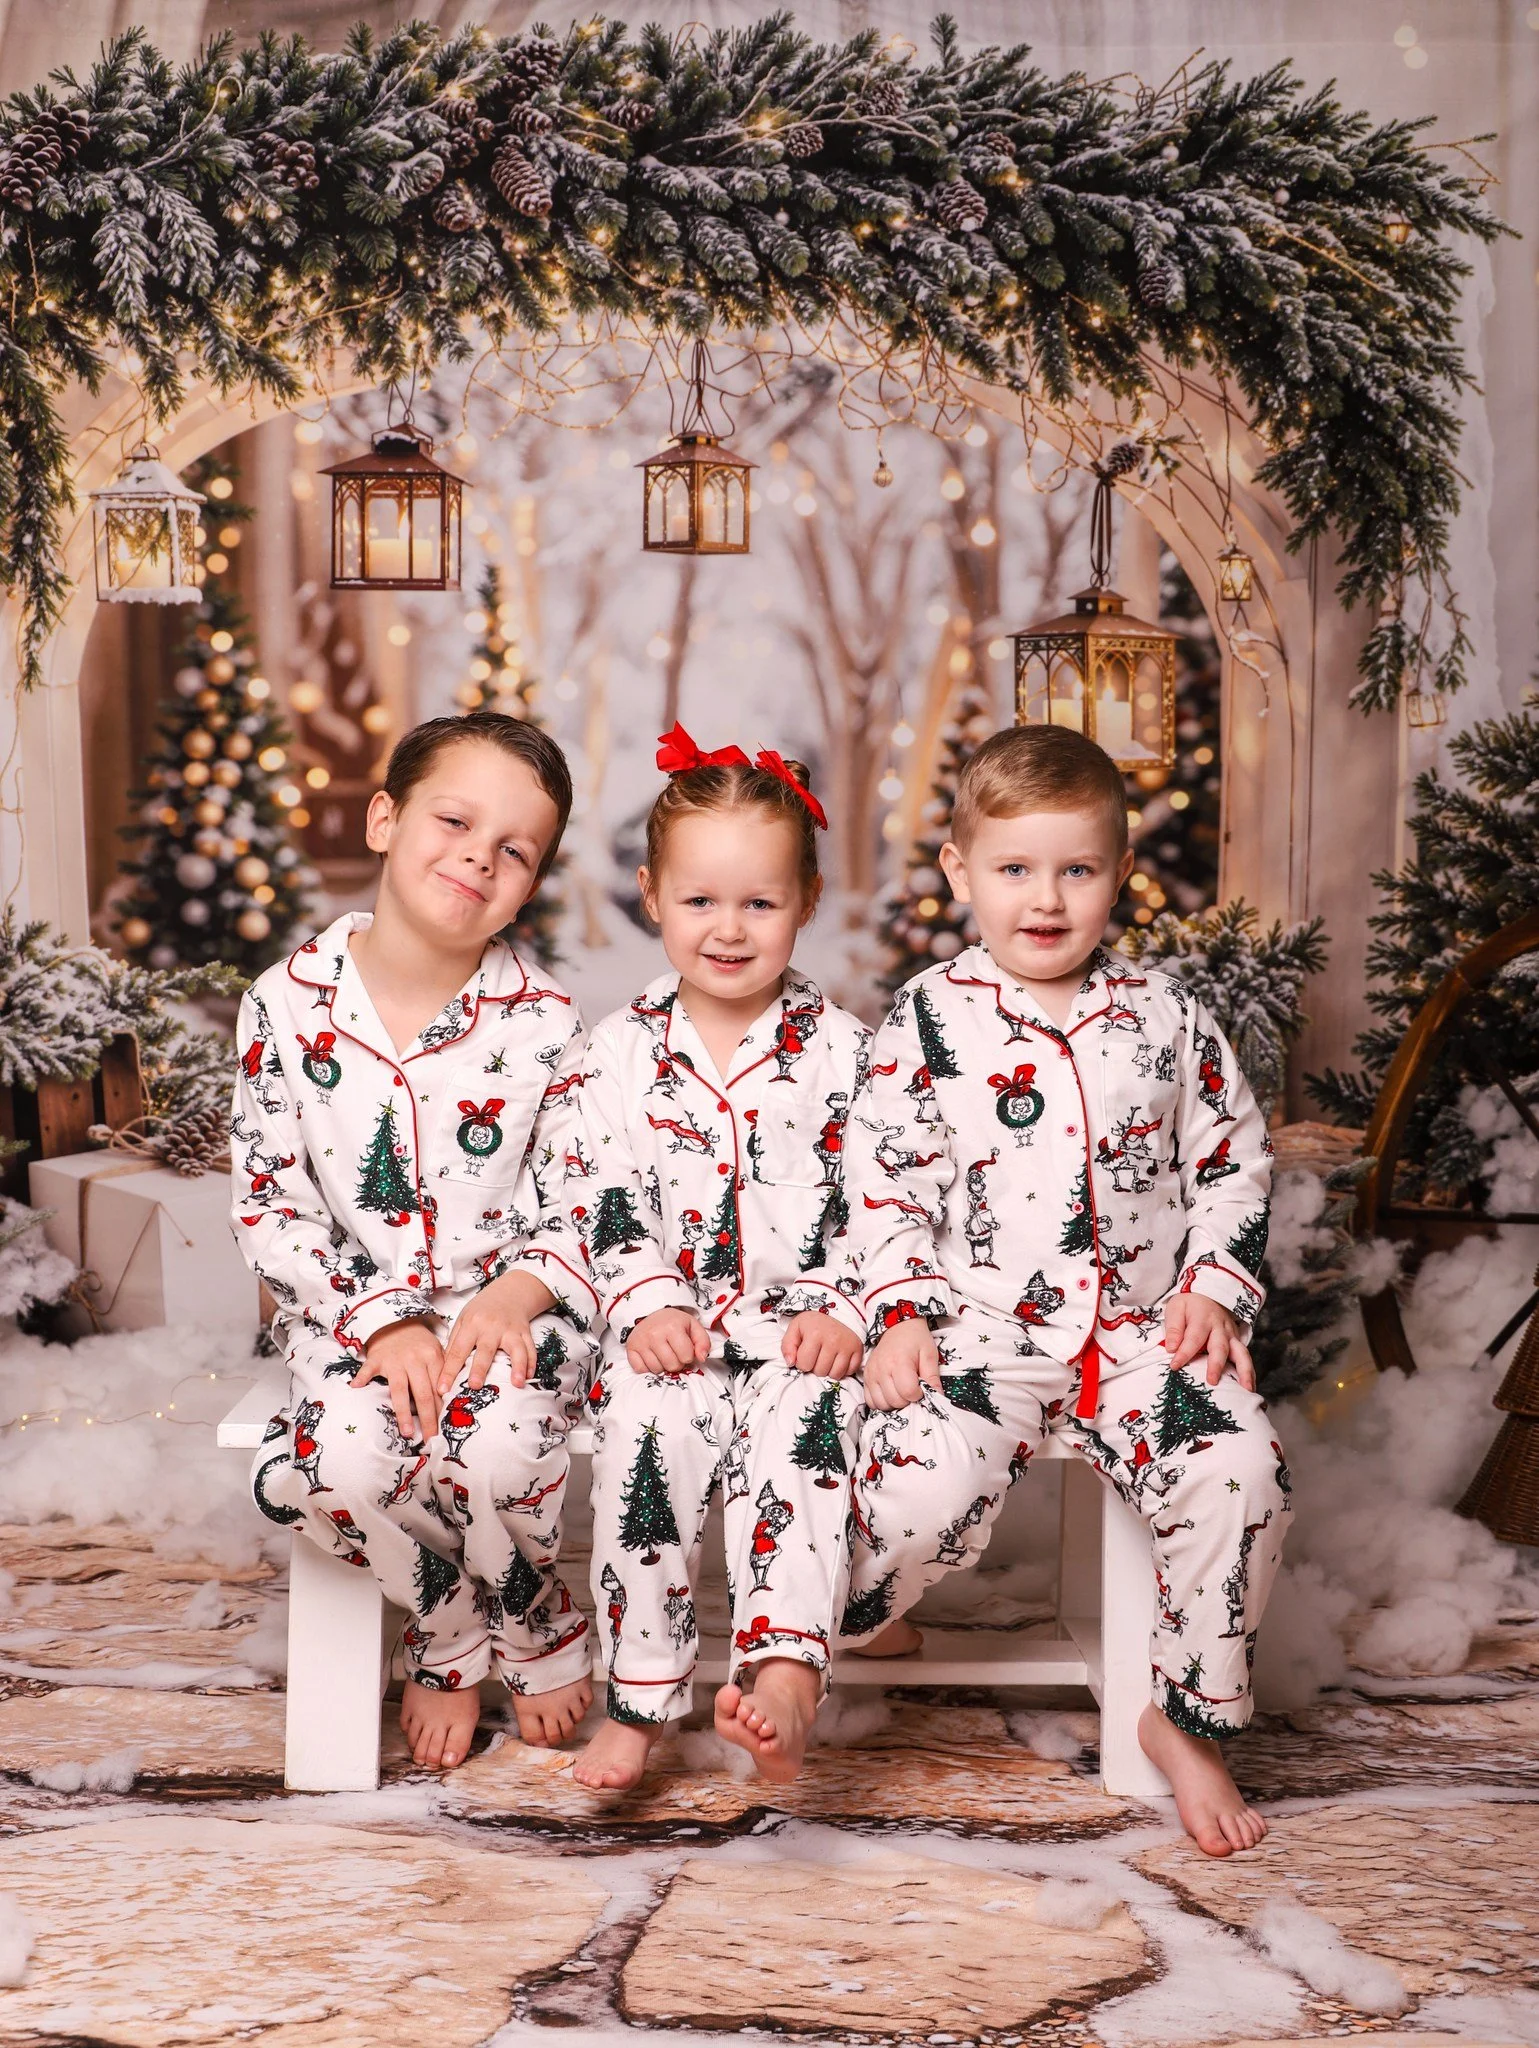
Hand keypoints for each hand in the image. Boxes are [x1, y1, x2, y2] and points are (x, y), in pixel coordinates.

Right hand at [352, 1317, 446, 1441]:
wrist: (396, 1320)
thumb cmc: (418, 1342)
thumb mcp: (436, 1350)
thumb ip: (442, 1371)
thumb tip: (452, 1399)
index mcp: (432, 1358)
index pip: (439, 1389)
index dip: (442, 1410)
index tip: (446, 1428)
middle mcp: (414, 1360)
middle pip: (423, 1393)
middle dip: (428, 1418)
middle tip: (431, 1438)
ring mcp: (394, 1360)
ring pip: (400, 1390)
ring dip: (404, 1413)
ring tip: (408, 1432)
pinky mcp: (376, 1359)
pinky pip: (368, 1370)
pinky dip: (361, 1378)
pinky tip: (356, 1389)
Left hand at [439, 1270, 555, 1393]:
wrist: (508, 1292)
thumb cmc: (482, 1310)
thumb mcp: (463, 1320)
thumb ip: (454, 1343)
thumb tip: (444, 1370)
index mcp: (472, 1324)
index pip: (457, 1351)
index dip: (449, 1371)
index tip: (442, 1389)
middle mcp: (491, 1327)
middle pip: (485, 1350)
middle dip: (480, 1369)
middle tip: (475, 1386)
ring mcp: (510, 1330)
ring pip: (516, 1349)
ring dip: (518, 1366)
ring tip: (517, 1384)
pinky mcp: (525, 1333)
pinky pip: (530, 1349)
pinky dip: (531, 1363)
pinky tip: (529, 1376)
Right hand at [625, 1307, 710, 1374]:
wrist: (651, 1313)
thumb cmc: (673, 1322)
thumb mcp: (693, 1326)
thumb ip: (703, 1342)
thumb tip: (702, 1358)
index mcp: (673, 1327)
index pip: (686, 1356)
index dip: (688, 1356)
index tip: (684, 1349)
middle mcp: (655, 1334)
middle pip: (672, 1365)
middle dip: (677, 1363)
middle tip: (674, 1353)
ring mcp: (641, 1341)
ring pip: (657, 1369)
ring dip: (663, 1366)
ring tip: (664, 1355)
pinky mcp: (631, 1348)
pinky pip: (641, 1370)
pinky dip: (648, 1368)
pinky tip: (652, 1357)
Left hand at [782, 1310, 861, 1378]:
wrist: (837, 1313)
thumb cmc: (813, 1324)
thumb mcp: (795, 1328)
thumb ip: (787, 1346)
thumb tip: (791, 1363)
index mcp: (815, 1334)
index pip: (804, 1364)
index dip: (802, 1363)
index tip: (805, 1354)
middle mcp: (833, 1340)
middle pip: (820, 1371)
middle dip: (815, 1367)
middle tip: (816, 1356)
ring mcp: (847, 1345)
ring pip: (835, 1374)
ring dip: (828, 1370)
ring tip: (826, 1359)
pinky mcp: (858, 1350)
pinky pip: (849, 1371)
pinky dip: (843, 1370)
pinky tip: (837, 1360)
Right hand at [863, 1319, 940, 1410]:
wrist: (898, 1326)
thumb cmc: (916, 1340)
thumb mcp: (929, 1355)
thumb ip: (933, 1377)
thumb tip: (937, 1396)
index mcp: (899, 1362)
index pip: (908, 1392)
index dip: (918, 1394)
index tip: (921, 1387)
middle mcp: (882, 1369)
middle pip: (895, 1401)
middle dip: (907, 1400)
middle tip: (912, 1389)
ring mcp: (871, 1374)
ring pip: (881, 1404)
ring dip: (894, 1403)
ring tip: (901, 1391)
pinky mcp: (866, 1377)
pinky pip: (870, 1401)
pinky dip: (881, 1402)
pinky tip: (890, 1393)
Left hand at [1163, 1293, 1254, 1390]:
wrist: (1208, 1296)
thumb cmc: (1189, 1306)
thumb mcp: (1176, 1308)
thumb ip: (1174, 1328)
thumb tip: (1171, 1348)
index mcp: (1202, 1318)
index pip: (1193, 1338)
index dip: (1184, 1353)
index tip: (1175, 1366)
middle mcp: (1220, 1327)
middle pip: (1220, 1347)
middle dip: (1216, 1365)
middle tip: (1212, 1381)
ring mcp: (1231, 1335)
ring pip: (1241, 1353)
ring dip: (1244, 1371)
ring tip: (1246, 1389)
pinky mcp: (1237, 1342)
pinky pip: (1245, 1358)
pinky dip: (1250, 1373)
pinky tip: (1250, 1387)